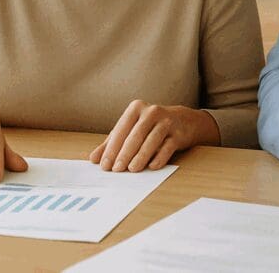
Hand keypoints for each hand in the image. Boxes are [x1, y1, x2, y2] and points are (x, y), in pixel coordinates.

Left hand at [88, 100, 218, 171]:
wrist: (184, 121)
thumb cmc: (151, 127)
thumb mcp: (131, 130)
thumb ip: (112, 143)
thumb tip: (94, 158)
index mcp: (136, 108)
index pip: (121, 129)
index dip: (111, 148)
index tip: (104, 165)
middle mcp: (152, 112)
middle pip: (136, 134)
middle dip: (125, 153)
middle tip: (116, 169)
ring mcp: (167, 121)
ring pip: (152, 140)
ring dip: (141, 156)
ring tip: (132, 169)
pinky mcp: (179, 133)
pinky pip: (168, 146)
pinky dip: (160, 157)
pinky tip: (152, 166)